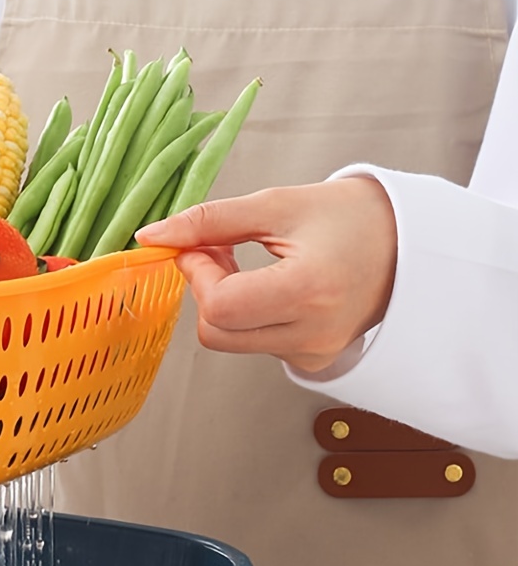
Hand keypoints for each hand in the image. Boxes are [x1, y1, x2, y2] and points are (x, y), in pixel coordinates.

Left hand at [134, 177, 397, 371]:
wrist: (413, 244)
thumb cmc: (350, 217)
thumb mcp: (276, 204)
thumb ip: (209, 220)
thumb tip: (151, 236)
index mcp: (309, 290)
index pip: (219, 306)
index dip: (197, 274)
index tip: (201, 244)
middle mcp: (313, 333)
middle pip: (215, 332)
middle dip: (204, 289)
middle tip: (217, 249)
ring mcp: (313, 353)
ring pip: (230, 340)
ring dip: (222, 301)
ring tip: (246, 261)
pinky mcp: (312, 361)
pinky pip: (254, 344)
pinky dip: (245, 315)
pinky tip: (266, 285)